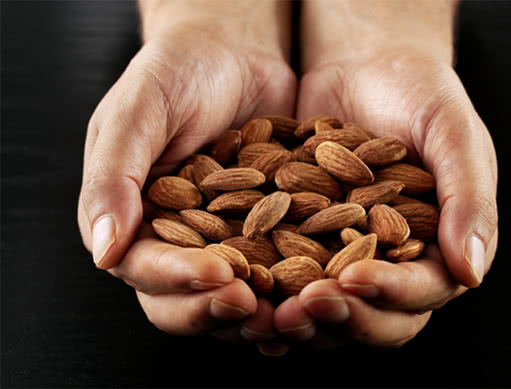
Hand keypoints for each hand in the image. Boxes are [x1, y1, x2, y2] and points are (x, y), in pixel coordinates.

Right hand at [77, 1, 295, 349]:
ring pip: (231, 295)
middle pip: (185, 298)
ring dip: (258, 313)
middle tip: (258, 307)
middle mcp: (172, 238)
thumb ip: (115, 176)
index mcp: (130, 219)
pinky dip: (290, 288)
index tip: (221, 275)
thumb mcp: (139, 111)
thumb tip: (103, 251)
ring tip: (291, 313)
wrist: (233, 50)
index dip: (179, 280)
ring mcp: (219, 239)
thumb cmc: (177, 71)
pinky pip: (272, 269)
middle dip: (219, 309)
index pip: (145, 268)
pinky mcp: (261, 231)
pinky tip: (316, 293)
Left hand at [275, 0, 497, 347]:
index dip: (391, 293)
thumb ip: (468, 197)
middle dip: (341, 316)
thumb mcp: (450, 131)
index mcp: (440, 246)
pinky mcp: (306, 241)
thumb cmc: (418, 91)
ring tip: (270, 313)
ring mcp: (347, 255)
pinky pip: (289, 277)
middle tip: (303, 308)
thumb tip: (471, 273)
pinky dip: (271, 293)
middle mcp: (395, 261)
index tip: (354, 280)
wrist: (365, 64)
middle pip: (375, 315)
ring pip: (330, 308)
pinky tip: (247, 293)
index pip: (423, 289)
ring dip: (302, 320)